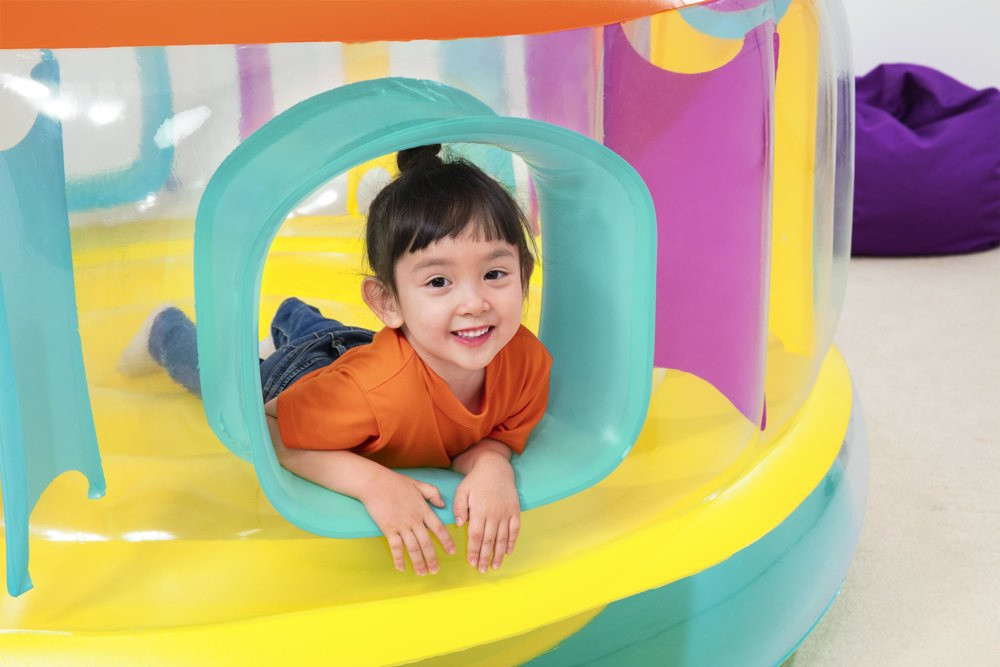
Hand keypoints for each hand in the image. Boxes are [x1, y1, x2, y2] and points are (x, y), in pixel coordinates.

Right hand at [360, 470, 455, 574]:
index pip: (439, 528)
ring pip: (413, 548)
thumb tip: (443, 504)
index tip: (451, 552)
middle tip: (435, 570)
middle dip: (432, 558)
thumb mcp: (419, 484)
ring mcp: (401, 525)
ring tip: (422, 573)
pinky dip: (399, 559)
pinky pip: (395, 547)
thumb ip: (433, 493)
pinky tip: (401, 568)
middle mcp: (415, 520)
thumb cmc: (396, 482)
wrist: (375, 483)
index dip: (446, 541)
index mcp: (423, 510)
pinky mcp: (388, 529)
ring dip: (418, 562)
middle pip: (426, 543)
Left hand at [453, 452, 519, 572]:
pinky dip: (512, 542)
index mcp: (479, 510)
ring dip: (499, 554)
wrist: (495, 466)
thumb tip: (459, 524)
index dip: (473, 550)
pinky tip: (509, 552)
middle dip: (484, 557)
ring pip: (502, 538)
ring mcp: (506, 513)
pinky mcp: (515, 510)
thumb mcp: (462, 490)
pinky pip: (515, 530)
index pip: (475, 535)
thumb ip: (459, 507)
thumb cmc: (476, 480)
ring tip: (495, 566)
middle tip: (481, 569)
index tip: (470, 562)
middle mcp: (494, 513)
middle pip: (489, 540)